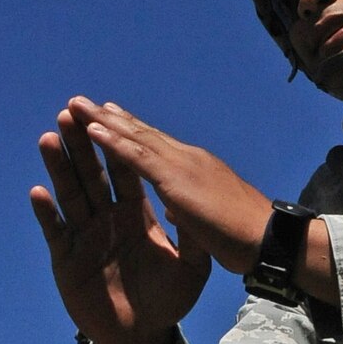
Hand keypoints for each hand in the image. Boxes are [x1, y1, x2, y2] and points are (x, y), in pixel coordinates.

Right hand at [30, 99, 213, 343]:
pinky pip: (55, 230)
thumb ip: (192, 236)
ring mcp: (85, 235)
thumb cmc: (167, 301)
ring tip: (50, 138)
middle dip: (82, 142)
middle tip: (70, 111)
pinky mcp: (66, 258)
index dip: (116, 144)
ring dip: (59, 166)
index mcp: (135, 214)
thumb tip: (191, 202)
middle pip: (92, 172)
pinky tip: (39, 192)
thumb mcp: (191, 268)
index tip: (107, 115)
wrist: (141, 334)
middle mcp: (107, 218)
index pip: (124, 171)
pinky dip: (46, 212)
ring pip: (70, 193)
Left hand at [68, 101, 274, 276]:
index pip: (156, 145)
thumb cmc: (246, 238)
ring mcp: (181, 165)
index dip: (130, 130)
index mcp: (195, 169)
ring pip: (133, 137)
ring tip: (74, 106)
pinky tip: (91, 130)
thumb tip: (172, 209)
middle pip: (140, 133)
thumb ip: (187, 211)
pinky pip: (136, 157)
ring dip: (100, 121)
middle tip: (82, 102)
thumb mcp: (208, 223)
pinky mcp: (175, 180)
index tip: (108, 116)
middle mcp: (187, 158)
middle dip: (109, 117)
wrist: (268, 240)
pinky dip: (112, 142)